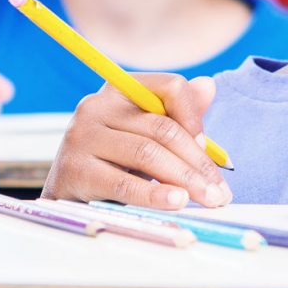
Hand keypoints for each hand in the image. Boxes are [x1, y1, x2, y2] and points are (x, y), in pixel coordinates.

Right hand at [40, 74, 231, 209]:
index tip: (209, 147)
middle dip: (198, 162)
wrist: (67, 194)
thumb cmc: (112, 162)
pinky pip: (123, 183)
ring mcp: (82, 136)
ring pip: (146, 153)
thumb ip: (176, 114)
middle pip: (162, 127)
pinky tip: (176, 202)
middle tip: (220, 193)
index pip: (169, 87)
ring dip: (184, 179)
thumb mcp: (144, 135)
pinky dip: (153, 194)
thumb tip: (209, 86)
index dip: (195, 116)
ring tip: (208, 200)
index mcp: (119, 89)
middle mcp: (96, 105)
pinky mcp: (75, 169)